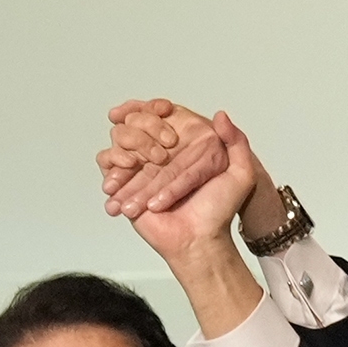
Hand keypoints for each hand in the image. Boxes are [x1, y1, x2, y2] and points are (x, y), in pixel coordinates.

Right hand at [121, 111, 260, 265]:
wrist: (196, 239)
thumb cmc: (217, 212)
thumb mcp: (241, 175)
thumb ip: (237, 143)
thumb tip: (221, 115)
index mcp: (184, 145)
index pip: (162, 113)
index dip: (157, 107)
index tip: (163, 109)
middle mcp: (160, 152)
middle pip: (137, 120)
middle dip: (145, 130)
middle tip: (160, 155)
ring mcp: (141, 167)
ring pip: (120, 136)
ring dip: (131, 145)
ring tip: (141, 164)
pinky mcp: (125, 183)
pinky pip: (106, 161)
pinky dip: (113, 162)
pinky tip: (128, 169)